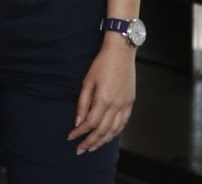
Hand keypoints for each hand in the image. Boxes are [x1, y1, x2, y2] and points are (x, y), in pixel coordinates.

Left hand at [68, 36, 135, 153]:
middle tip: (80, 150)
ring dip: (103, 141)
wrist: (121, 52)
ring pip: (115, 130)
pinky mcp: (131, 103)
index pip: (90, 123)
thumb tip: (78, 121)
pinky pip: (123, 123)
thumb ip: (83, 103)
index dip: (80, 132)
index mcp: (104, 99)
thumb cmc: (102, 64)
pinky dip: (115, 132)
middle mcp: (116, 105)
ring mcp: (126, 105)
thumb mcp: (88, 81)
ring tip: (92, 147)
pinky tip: (108, 136)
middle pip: (103, 131)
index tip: (71, 137)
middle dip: (90, 142)